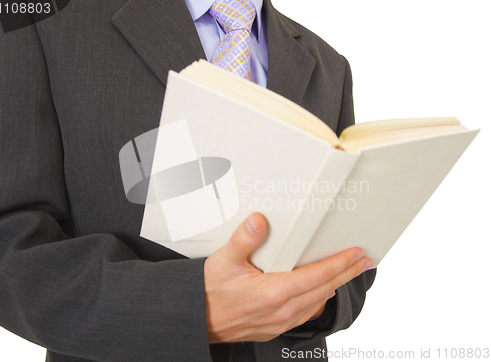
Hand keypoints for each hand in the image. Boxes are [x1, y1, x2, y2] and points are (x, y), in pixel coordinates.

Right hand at [204, 213, 371, 342]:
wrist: (198, 318)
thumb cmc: (210, 291)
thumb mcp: (223, 260)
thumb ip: (243, 239)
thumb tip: (259, 221)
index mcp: (274, 292)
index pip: (318, 275)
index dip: (340, 263)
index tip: (356, 253)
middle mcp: (282, 310)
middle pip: (325, 289)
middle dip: (347, 273)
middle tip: (364, 261)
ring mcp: (280, 322)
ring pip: (318, 303)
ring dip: (336, 285)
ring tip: (348, 273)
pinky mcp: (275, 327)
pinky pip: (306, 314)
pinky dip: (320, 301)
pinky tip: (322, 294)